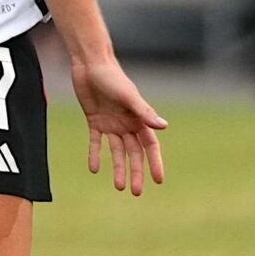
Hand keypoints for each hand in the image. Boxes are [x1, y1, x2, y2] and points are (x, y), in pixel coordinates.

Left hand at [71, 58, 167, 196]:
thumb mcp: (129, 96)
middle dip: (136, 172)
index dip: (155, 162)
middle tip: (136, 192)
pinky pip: (96, 142)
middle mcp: (127, 124)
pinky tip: (94, 169)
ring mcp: (111, 124)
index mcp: (139, 118)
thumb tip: (164, 127)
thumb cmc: (112, 77)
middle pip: (134, 153)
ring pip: (117, 151)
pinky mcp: (95, 121)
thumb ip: (144, 112)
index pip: (150, 146)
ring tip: (119, 186)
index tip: (159, 180)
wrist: (90, 64)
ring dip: (118, 168)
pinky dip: (96, 155)